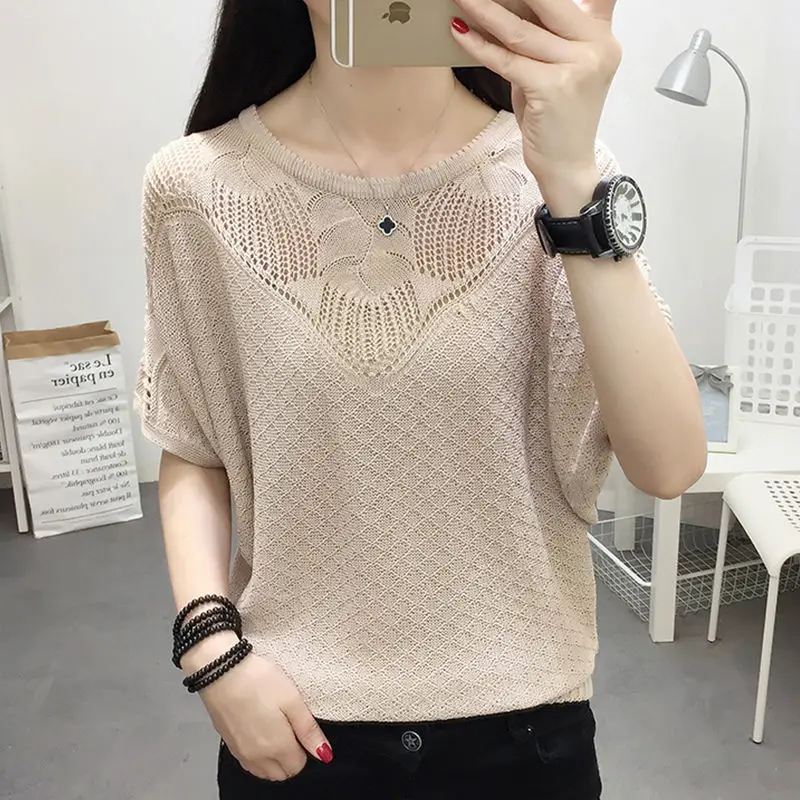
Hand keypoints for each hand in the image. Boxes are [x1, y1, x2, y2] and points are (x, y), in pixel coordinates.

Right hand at [198, 650, 332, 781]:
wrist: (220, 670)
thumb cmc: (258, 680)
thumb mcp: (292, 699)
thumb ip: (308, 730)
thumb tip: (324, 754)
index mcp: (277, 747)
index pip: (298, 766)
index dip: (303, 748)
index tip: (299, 727)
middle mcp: (257, 757)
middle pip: (281, 772)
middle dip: (289, 757)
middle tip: (288, 726)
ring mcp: (240, 753)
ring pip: (263, 770)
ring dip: (273, 759)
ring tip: (273, 726)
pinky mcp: (228, 744)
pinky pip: (248, 761)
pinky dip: (257, 754)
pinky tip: (257, 729)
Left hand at [452, 0, 619, 210]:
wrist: (567, 166)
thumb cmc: (557, 119)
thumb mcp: (560, 70)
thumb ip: (548, 37)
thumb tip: (507, 7)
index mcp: (602, 37)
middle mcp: (597, 48)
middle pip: (547, 2)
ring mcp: (578, 67)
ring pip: (521, 30)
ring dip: (484, 10)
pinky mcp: (553, 88)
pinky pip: (507, 60)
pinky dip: (479, 46)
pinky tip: (459, 32)